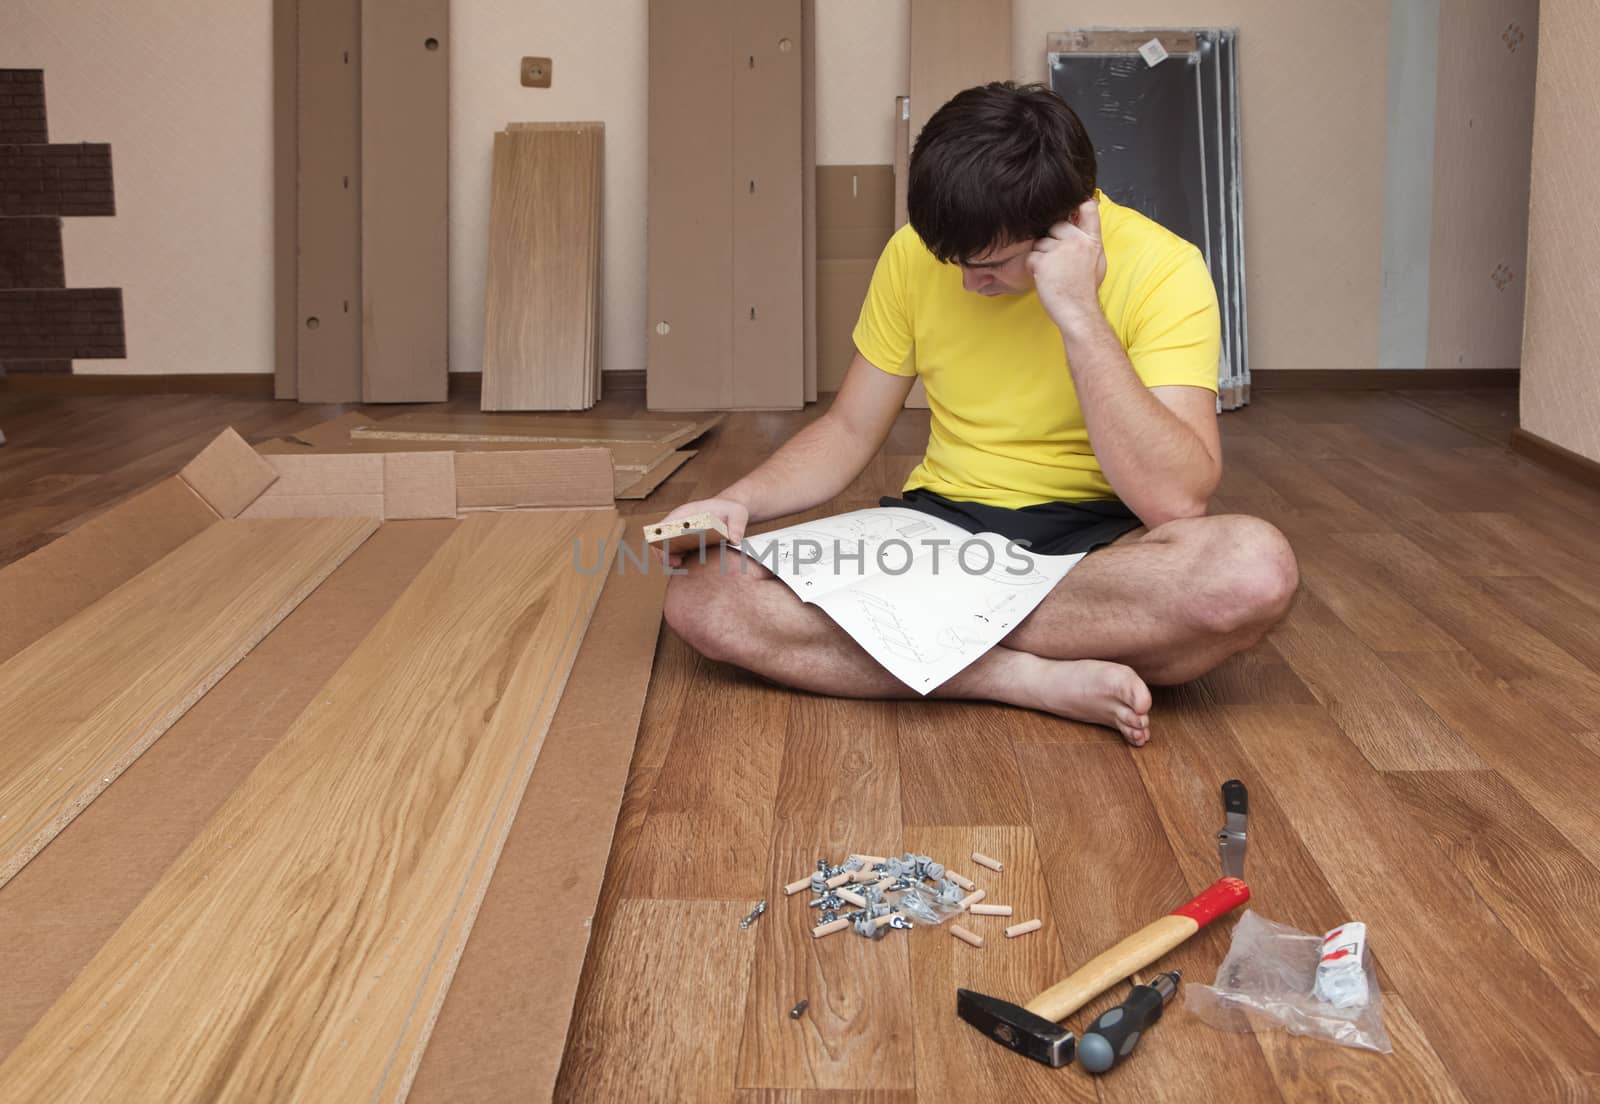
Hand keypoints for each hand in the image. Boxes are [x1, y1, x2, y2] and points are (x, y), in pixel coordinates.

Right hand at [651, 496, 749, 566]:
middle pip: (661, 541)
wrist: (731, 514)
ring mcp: (682, 537)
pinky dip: (681, 565)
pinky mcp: (688, 548)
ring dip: (671, 561)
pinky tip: (690, 571)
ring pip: (668, 552)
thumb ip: (737, 525)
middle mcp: (679, 526)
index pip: (663, 525)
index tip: (668, 548)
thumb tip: (735, 541)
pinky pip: (679, 557)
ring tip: (682, 568)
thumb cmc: (731, 510)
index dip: (660, 537)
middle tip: (676, 564)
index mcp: (686, 513)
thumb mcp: (737, 513)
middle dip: (664, 554)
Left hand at [1027, 197, 1107, 333]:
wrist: (1078, 310)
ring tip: (1052, 272)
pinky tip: (1044, 278)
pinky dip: (1033, 267)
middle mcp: (1077, 241)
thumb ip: (1089, 241)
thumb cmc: (1085, 289)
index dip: (1078, 203)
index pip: (1088, 209)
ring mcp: (1060, 250)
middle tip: (1057, 260)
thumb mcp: (1096, 261)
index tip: (1071, 209)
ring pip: (1040, 242)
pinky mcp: (1044, 261)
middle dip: (1052, 239)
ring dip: (1041, 255)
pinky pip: (1031, 256)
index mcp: (1092, 241)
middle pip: (1056, 225)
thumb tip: (1083, 223)